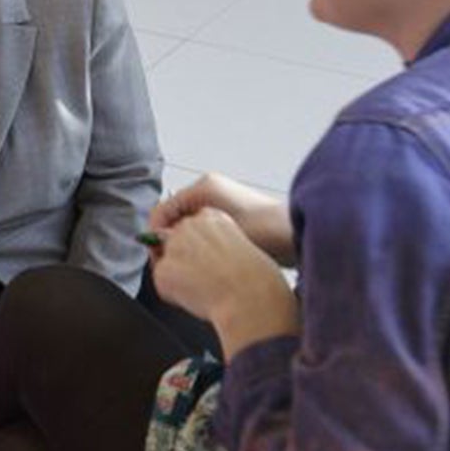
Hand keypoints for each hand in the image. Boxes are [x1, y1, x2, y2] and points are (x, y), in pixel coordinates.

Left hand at [150, 208, 300, 357]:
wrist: (250, 297)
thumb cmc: (254, 277)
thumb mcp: (240, 244)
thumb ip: (216, 242)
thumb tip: (200, 253)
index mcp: (211, 216)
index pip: (190, 228)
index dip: (197, 249)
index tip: (206, 262)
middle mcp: (189, 226)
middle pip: (173, 243)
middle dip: (184, 261)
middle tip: (204, 278)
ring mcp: (174, 247)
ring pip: (166, 263)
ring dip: (178, 276)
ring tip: (203, 288)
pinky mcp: (164, 270)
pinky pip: (161, 283)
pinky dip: (173, 294)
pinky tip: (195, 296)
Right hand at [152, 173, 294, 264]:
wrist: (294, 236)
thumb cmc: (264, 230)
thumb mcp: (214, 227)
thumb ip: (182, 231)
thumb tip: (161, 240)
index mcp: (203, 187)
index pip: (162, 211)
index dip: (155, 235)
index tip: (157, 256)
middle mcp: (210, 192)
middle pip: (174, 219)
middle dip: (171, 241)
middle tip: (172, 263)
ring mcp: (220, 205)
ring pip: (188, 229)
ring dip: (186, 245)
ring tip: (190, 263)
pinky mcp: (230, 220)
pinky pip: (203, 233)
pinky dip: (201, 246)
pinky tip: (207, 261)